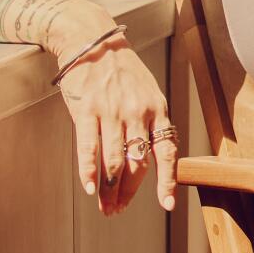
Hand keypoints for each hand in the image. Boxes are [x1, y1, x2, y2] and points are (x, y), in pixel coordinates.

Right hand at [55, 39, 179, 214]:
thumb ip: (150, 122)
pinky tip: (89, 188)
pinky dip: (89, 172)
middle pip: (137, 164)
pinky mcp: (87, 111)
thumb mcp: (147, 92)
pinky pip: (89, 149)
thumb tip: (149, 157)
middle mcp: (137, 113)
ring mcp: (112, 112)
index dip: (167, 181)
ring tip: (104, 206)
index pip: (166, 152)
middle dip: (128, 193)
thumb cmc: (120, 70)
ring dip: (109, 190)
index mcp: (157, 109)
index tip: (166, 204)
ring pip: (114, 162)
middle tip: (118, 210)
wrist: (92, 42)